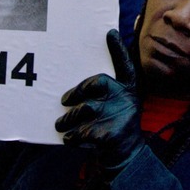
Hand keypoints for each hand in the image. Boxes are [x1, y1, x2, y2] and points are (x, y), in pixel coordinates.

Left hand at [56, 29, 143, 172]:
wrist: (127, 156)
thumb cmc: (115, 125)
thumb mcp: (118, 105)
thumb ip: (106, 92)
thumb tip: (77, 85)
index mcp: (129, 90)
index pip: (126, 65)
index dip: (118, 49)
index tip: (110, 32)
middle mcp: (127, 99)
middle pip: (97, 83)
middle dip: (76, 91)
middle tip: (64, 100)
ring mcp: (120, 117)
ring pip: (83, 110)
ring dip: (67, 119)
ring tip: (60, 124)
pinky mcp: (110, 135)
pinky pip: (81, 131)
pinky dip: (71, 137)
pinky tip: (69, 140)